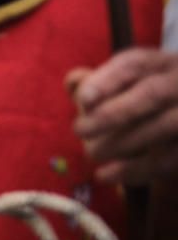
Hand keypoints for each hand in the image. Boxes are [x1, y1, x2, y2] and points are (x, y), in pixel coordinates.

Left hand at [68, 47, 177, 183]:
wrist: (175, 130)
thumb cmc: (140, 106)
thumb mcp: (120, 90)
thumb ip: (95, 85)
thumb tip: (73, 82)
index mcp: (159, 65)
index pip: (134, 64)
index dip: (106, 81)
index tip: (82, 99)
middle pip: (152, 93)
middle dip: (112, 113)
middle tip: (79, 130)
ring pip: (164, 126)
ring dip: (122, 143)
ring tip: (92, 154)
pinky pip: (169, 158)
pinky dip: (135, 170)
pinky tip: (105, 175)